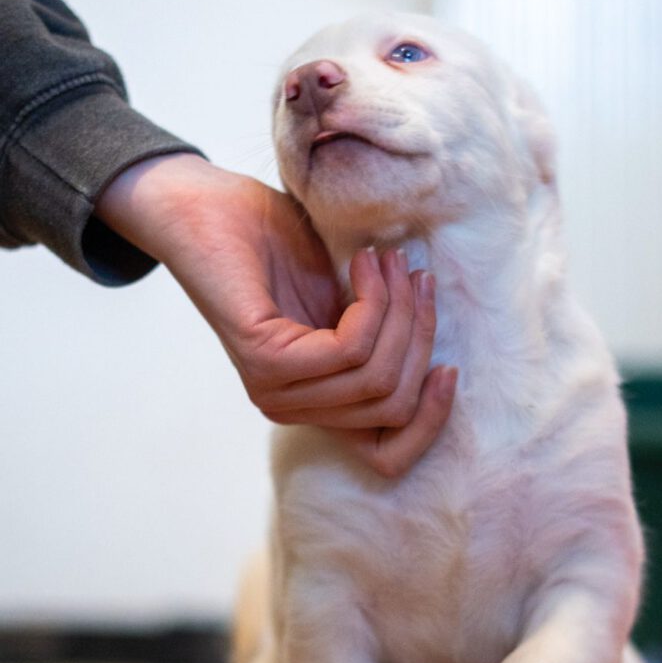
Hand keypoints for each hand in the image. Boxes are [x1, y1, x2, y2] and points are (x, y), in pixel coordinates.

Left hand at [95, 154, 455, 475]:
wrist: (209, 207)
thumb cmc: (278, 245)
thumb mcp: (347, 302)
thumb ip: (382, 337)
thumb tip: (441, 349)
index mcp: (313, 405)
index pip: (386, 455)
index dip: (431, 419)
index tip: (451, 367)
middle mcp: (291, 408)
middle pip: (393, 404)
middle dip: (419, 335)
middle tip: (414, 273)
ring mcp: (275, 390)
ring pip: (377, 377)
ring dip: (399, 310)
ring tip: (388, 260)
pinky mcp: (265, 361)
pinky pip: (350, 350)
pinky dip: (373, 302)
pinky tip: (364, 263)